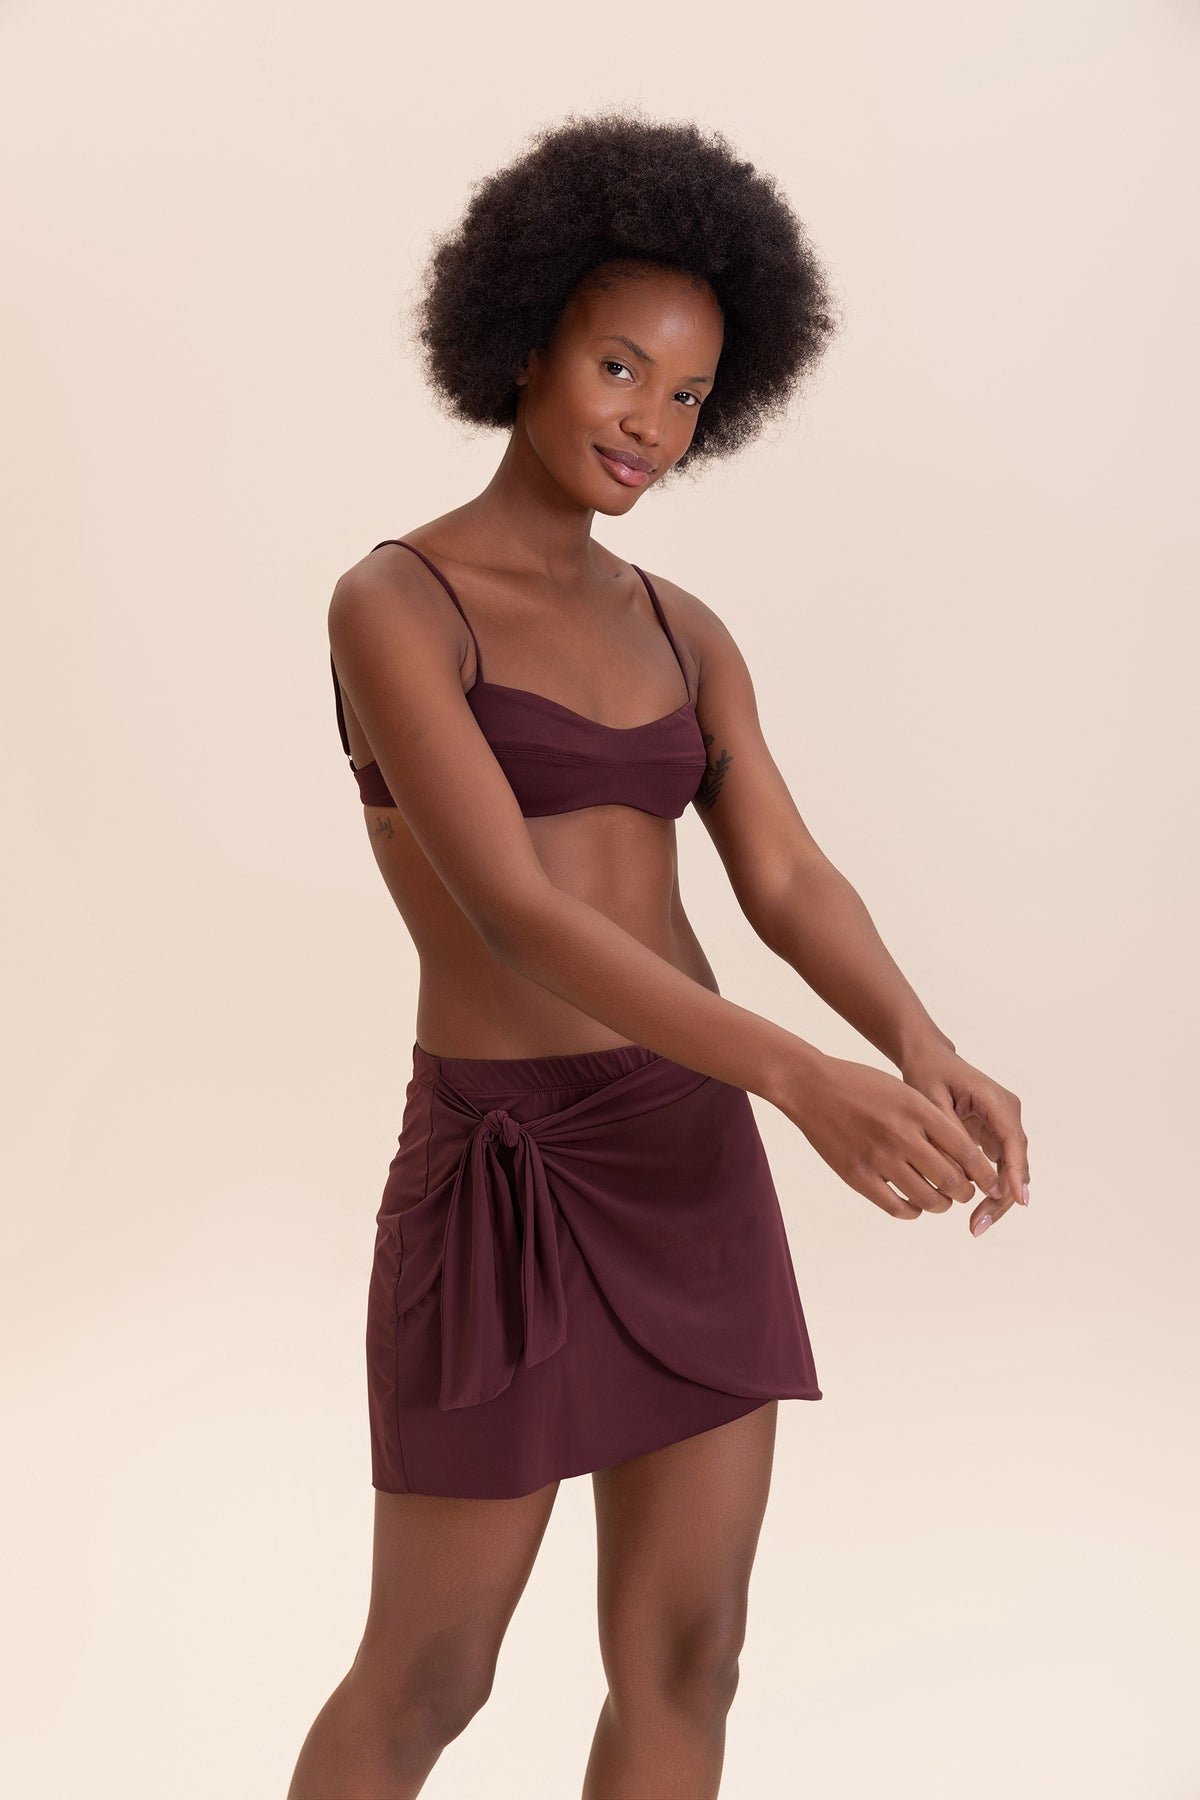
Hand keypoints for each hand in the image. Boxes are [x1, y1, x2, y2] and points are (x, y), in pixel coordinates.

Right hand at [778, 1052, 1007, 1230]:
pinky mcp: (857, 1176)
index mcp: (917, 1109)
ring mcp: (878, 1158)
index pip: (965, 1150)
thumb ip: (932, 1121)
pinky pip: (896, 1207)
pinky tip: (913, 1204)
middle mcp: (901, 1135)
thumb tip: (962, 1160)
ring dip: (940, 1204)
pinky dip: (912, 1211)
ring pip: (927, 1198)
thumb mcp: (904, 1092)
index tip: (992, 1183)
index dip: (984, 1173)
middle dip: (965, 1192)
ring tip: (940, 1200)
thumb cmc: (861, 1085)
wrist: (810, 1086)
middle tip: (965, 1193)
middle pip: (951, 1179)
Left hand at [898, 1045, 1029, 1236]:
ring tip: (976, 1226)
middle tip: (978, 1226)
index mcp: (994, 1100)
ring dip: (997, 1199)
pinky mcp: (995, 1135)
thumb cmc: (927, 1074)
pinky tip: (976, 1213)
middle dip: (1003, 1198)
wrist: (929, 1058)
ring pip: (1011, 1170)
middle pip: (1016, 1162)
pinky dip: (990, 1190)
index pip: (1013, 1140)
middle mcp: (1007, 1113)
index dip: (1015, 1172)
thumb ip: (948, 1134)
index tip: (1016, 1200)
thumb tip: (965, 1173)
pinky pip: (999, 1168)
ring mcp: (1004, 1125)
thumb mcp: (929, 1101)